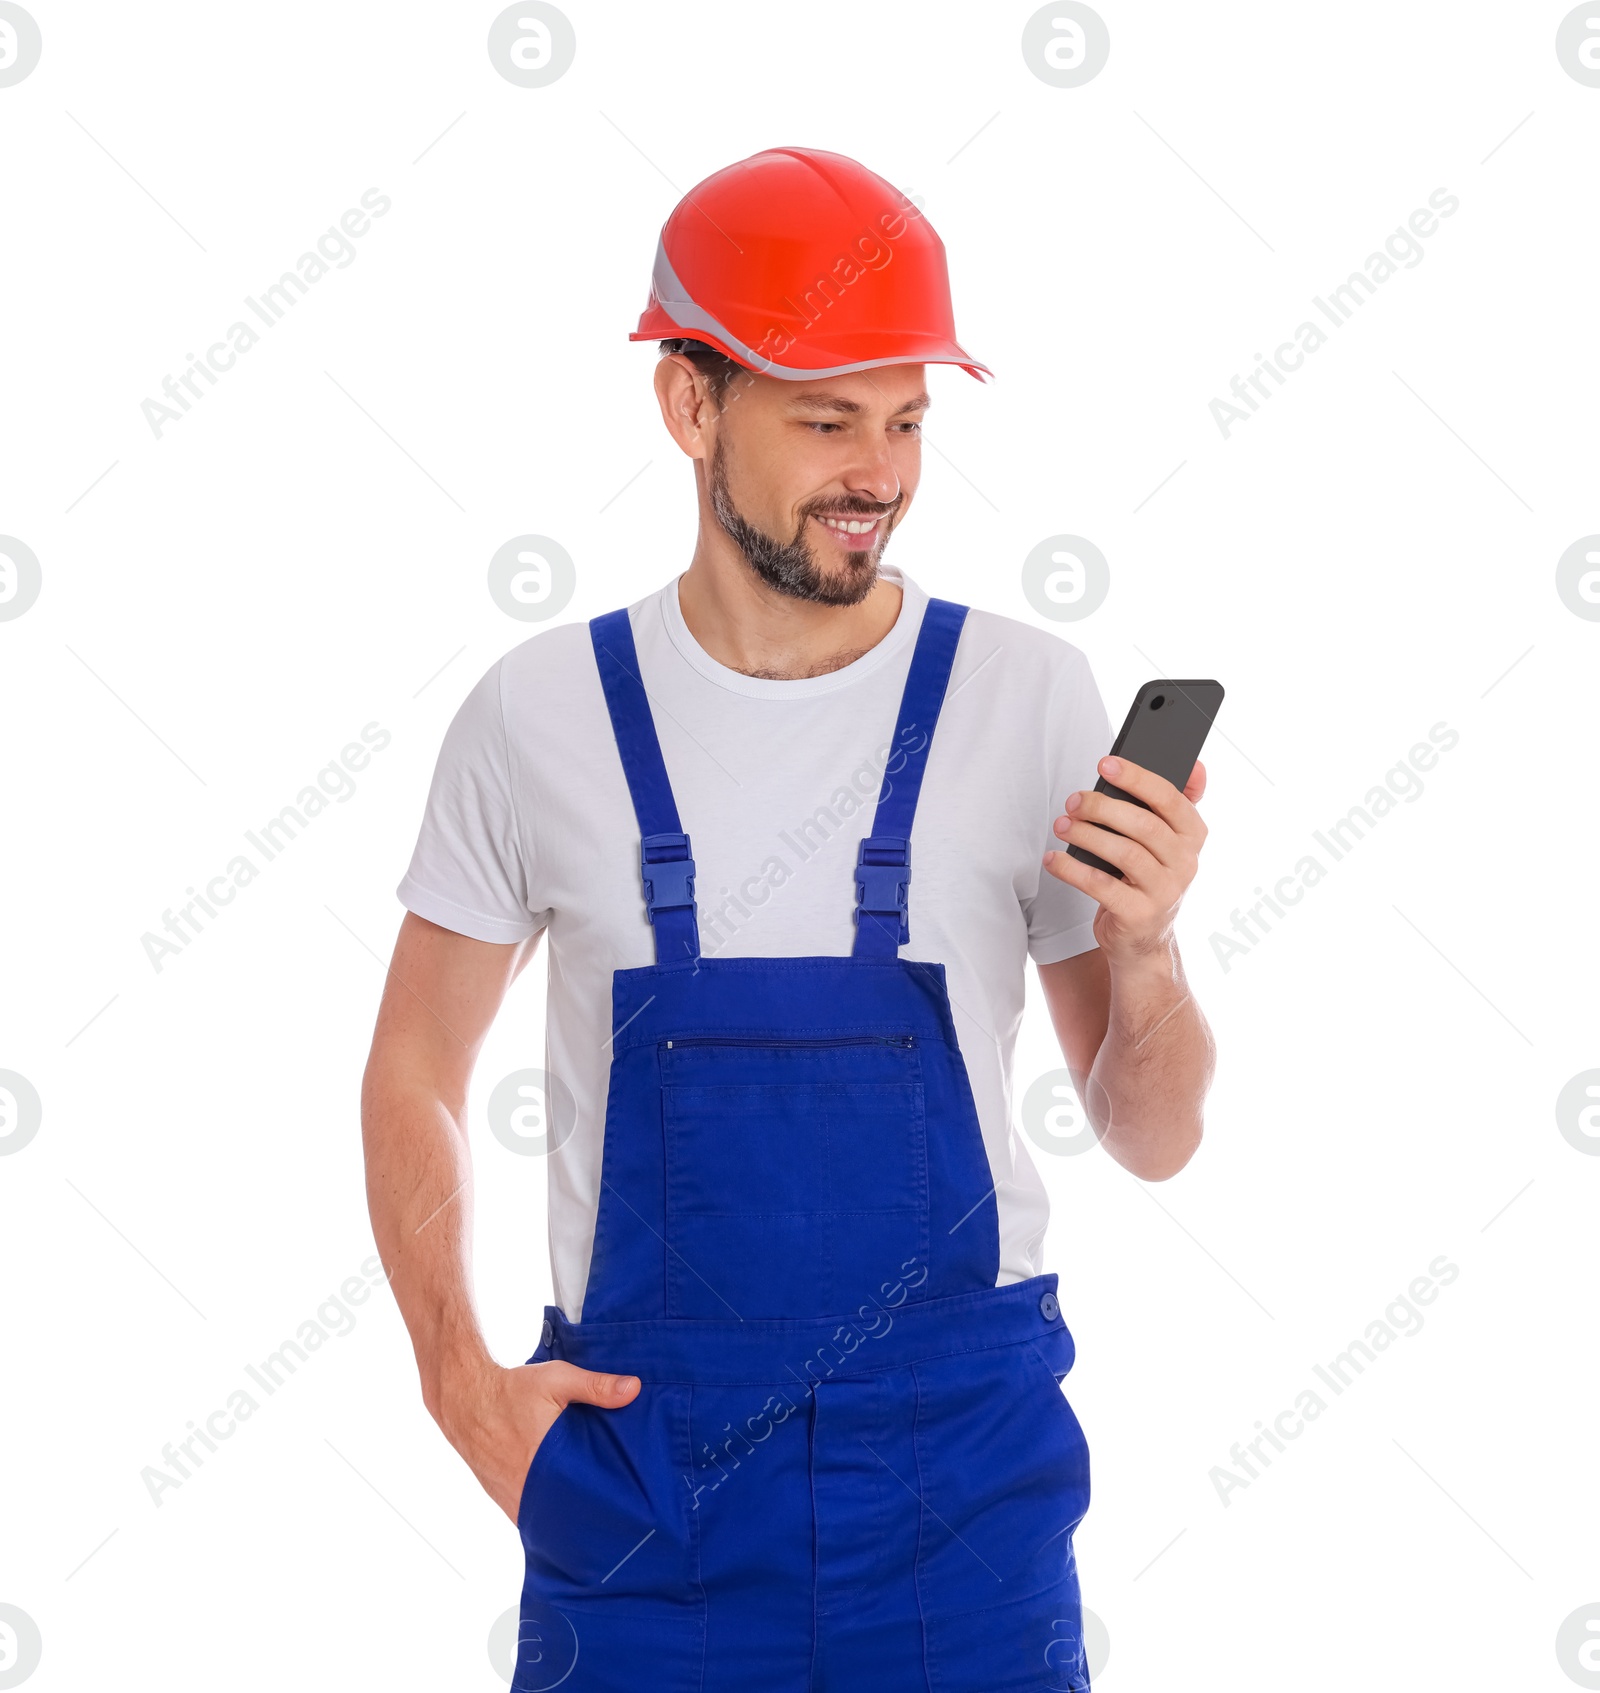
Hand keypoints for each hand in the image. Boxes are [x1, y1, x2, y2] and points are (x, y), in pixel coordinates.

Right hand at [434, 1354, 640, 1523]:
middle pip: (568, 1513)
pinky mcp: (504, 1499)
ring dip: (568, 1513)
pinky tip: (566, 1504)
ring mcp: (513, 1499)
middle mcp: (527, 1489)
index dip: (605, 1501)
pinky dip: (549, 1511)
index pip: (583, 1497)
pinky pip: (533, 1515)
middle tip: (617, 1508)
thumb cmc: (510, 1391)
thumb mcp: (557, 1379)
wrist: (464, 1400)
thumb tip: (633, 1389)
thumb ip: (596, 1386)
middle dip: (591, 1510)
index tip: (627, 1504)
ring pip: (550, 1517)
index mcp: (544, 1463)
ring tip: (596, 1508)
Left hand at [1042, 756, 1208, 963]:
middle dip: (1102, 807)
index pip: (1170, 798)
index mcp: (1193, 836)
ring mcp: (1165, 891)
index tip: (1105, 763)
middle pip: (1143, 825)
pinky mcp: (1139, 915)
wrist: (1143, 940)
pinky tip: (1054, 859)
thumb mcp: (1168, 842)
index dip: (1137, 778)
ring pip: (1123, 853)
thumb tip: (1196, 765)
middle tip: (1073, 802)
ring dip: (1086, 835)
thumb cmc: (1146, 878)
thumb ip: (1179, 803)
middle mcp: (1185, 863)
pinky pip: (1101, 886)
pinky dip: (1072, 870)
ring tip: (1062, 826)